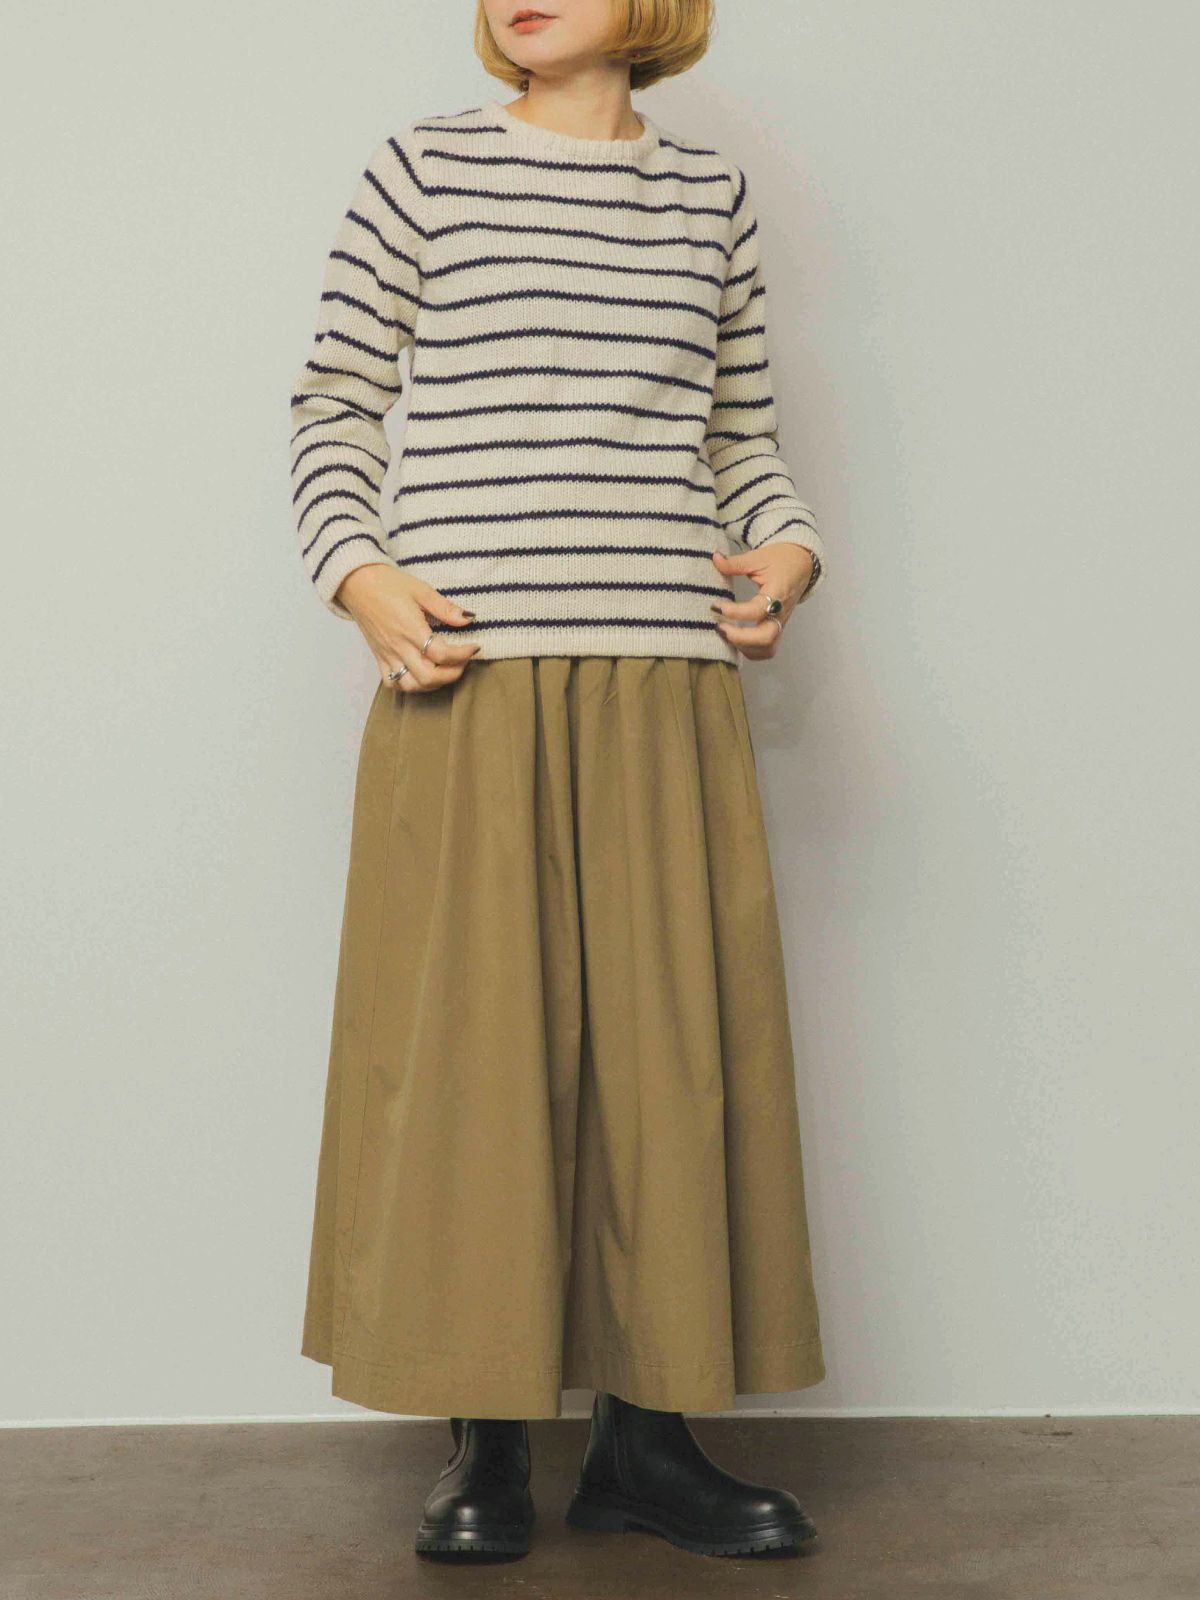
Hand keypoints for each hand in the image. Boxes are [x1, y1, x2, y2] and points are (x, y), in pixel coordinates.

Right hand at [334, 564, 480, 691]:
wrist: (356, 583)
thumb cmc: (388, 584)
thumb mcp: (421, 590)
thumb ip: (445, 608)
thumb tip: (468, 618)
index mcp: (410, 628)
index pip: (441, 653)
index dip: (463, 654)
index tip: (474, 647)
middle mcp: (398, 646)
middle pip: (428, 677)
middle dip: (452, 674)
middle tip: (463, 662)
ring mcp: (387, 655)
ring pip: (411, 685)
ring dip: (433, 684)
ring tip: (445, 670)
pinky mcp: (378, 657)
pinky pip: (393, 682)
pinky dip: (410, 685)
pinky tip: (421, 675)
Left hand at [710, 543, 813, 659]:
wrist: (802, 564)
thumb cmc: (782, 560)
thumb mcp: (758, 557)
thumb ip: (735, 562)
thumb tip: (715, 558)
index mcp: (778, 593)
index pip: (758, 610)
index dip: (736, 612)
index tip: (717, 606)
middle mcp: (781, 612)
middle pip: (766, 638)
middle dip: (739, 637)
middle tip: (719, 627)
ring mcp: (780, 623)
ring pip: (767, 649)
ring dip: (744, 647)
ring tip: (724, 634)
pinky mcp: (778, 629)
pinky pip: (767, 649)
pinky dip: (750, 650)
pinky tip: (734, 639)